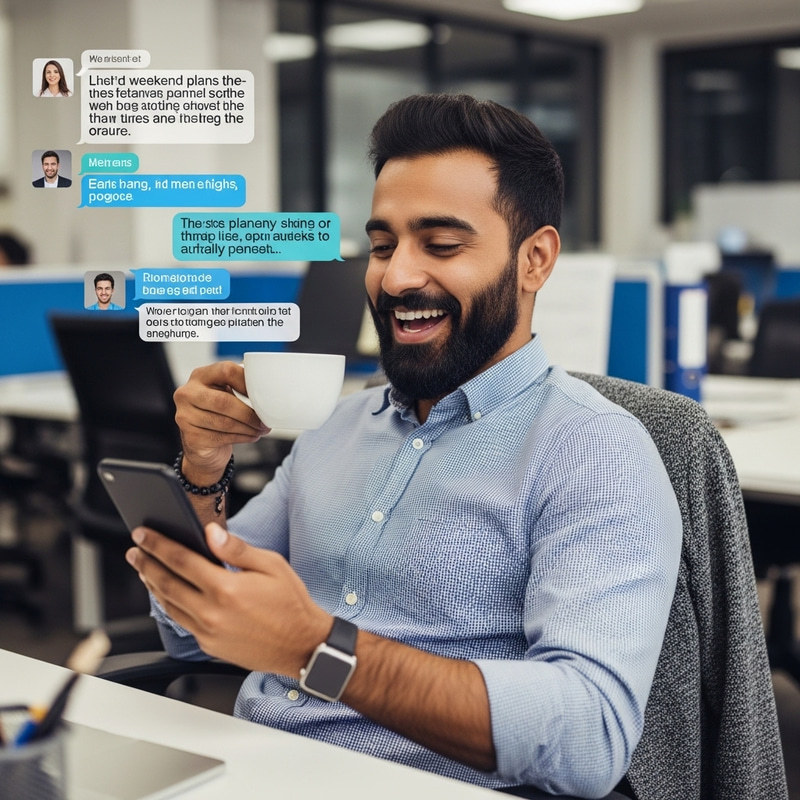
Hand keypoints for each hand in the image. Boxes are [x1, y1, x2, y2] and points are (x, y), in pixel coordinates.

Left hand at [127, 523, 330, 674]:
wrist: (302, 645)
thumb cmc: (291, 603)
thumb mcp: (272, 565)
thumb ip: (237, 549)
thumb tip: (210, 533)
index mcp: (226, 588)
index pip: (181, 560)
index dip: (158, 545)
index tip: (143, 534)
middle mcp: (212, 612)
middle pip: (166, 583)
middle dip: (146, 563)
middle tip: (134, 550)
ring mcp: (208, 632)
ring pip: (169, 605)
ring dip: (152, 584)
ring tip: (144, 569)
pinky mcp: (209, 645)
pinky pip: (181, 621)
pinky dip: (168, 604)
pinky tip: (167, 593)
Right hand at [173, 362, 269, 481]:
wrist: (202, 443)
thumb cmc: (219, 412)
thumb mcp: (226, 393)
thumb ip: (240, 385)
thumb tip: (267, 386)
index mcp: (200, 375)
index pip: (226, 370)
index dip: (247, 382)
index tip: (263, 395)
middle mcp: (187, 393)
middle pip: (224, 401)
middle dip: (249, 413)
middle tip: (265, 421)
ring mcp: (185, 415)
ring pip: (224, 422)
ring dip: (249, 428)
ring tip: (261, 429)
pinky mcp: (190, 437)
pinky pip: (222, 437)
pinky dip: (242, 437)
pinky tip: (251, 436)